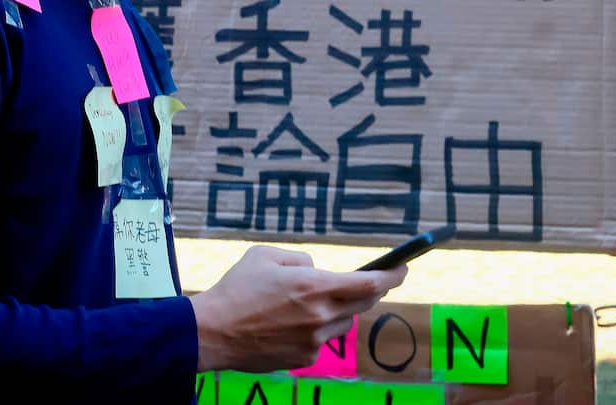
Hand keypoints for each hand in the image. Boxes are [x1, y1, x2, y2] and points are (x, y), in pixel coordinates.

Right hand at [189, 245, 405, 373]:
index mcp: (314, 286)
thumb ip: (301, 260)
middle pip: (364, 302)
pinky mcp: (303, 359)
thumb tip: (318, 270)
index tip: (403, 268)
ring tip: (314, 301)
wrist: (212, 333)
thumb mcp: (266, 255)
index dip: (393, 275)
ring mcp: (313, 341)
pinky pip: (322, 340)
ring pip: (343, 321)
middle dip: (372, 289)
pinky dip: (316, 329)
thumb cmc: (236, 289)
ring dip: (339, 309)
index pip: (370, 282)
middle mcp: (320, 315)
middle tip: (370, 280)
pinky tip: (291, 323)